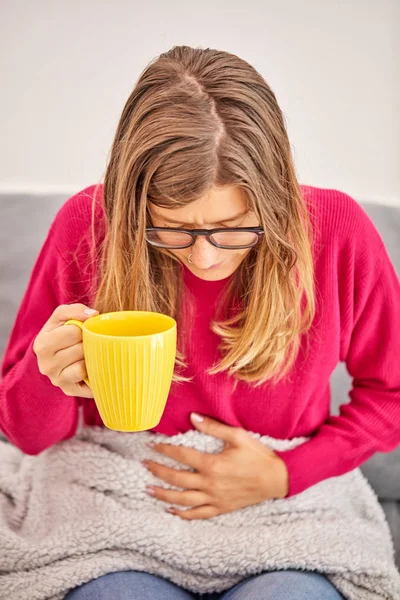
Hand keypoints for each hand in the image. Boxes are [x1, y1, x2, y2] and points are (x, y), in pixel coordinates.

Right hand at [33, 303, 97, 397]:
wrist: (56, 354)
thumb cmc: (61, 331)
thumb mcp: (63, 316)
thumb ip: (76, 310)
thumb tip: (93, 315)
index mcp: (42, 344)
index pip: (74, 332)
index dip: (83, 329)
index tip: (81, 330)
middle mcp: (46, 365)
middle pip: (81, 349)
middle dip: (87, 343)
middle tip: (84, 343)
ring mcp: (57, 380)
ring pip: (84, 366)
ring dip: (90, 357)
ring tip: (86, 353)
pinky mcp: (69, 390)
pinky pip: (89, 380)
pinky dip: (93, 371)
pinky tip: (89, 366)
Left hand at [143, 413, 288, 519]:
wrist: (276, 479)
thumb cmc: (258, 455)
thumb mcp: (237, 436)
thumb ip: (213, 427)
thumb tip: (192, 416)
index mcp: (212, 464)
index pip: (181, 456)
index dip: (165, 450)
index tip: (152, 446)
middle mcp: (210, 484)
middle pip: (176, 479)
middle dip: (158, 471)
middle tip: (144, 465)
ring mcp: (214, 499)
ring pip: (182, 499)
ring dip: (163, 495)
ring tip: (148, 489)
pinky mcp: (221, 508)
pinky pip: (198, 514)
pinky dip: (182, 514)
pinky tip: (171, 511)